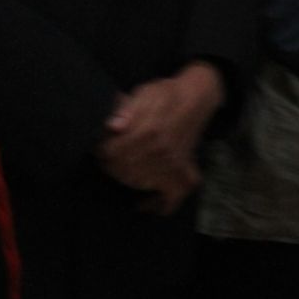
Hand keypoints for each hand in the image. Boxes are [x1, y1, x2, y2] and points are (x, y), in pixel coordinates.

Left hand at [97, 62, 223, 208]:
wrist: (197, 97)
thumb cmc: (167, 93)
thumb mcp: (145, 92)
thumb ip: (127, 108)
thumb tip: (113, 126)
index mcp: (149, 131)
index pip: (111, 153)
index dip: (101, 150)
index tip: (101, 146)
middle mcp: (161, 150)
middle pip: (121, 171)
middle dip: (110, 165)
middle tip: (108, 157)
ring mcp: (174, 163)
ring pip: (138, 183)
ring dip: (126, 178)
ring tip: (122, 169)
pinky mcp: (184, 170)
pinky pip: (174, 196)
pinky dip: (160, 206)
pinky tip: (145, 206)